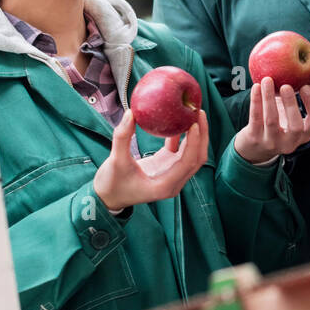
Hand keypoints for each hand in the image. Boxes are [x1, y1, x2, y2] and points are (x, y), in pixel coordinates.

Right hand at [93, 109, 208, 212]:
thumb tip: (131, 113)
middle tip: (199, 112)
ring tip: (192, 112)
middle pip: (196, 157)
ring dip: (194, 135)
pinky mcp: (166, 166)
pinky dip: (180, 137)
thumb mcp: (116, 161)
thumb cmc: (111, 185)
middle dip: (201, 135)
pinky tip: (176, 120)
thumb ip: (122, 138)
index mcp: (165, 185)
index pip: (188, 162)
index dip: (194, 142)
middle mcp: (173, 181)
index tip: (194, 123)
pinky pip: (179, 150)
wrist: (107, 197)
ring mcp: (171, 173)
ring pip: (191, 153)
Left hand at [233, 77, 309, 161]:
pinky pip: (255, 118)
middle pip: (295, 126)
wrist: (254, 148)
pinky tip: (256, 87)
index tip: (305, 87)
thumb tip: (302, 68)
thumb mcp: (290, 118)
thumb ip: (296, 100)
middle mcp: (290, 142)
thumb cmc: (277, 125)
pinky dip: (256, 101)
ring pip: (272, 121)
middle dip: (291, 104)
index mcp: (304, 135)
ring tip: (268, 80)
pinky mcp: (255, 139)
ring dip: (269, 98)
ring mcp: (272, 143)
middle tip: (286, 86)